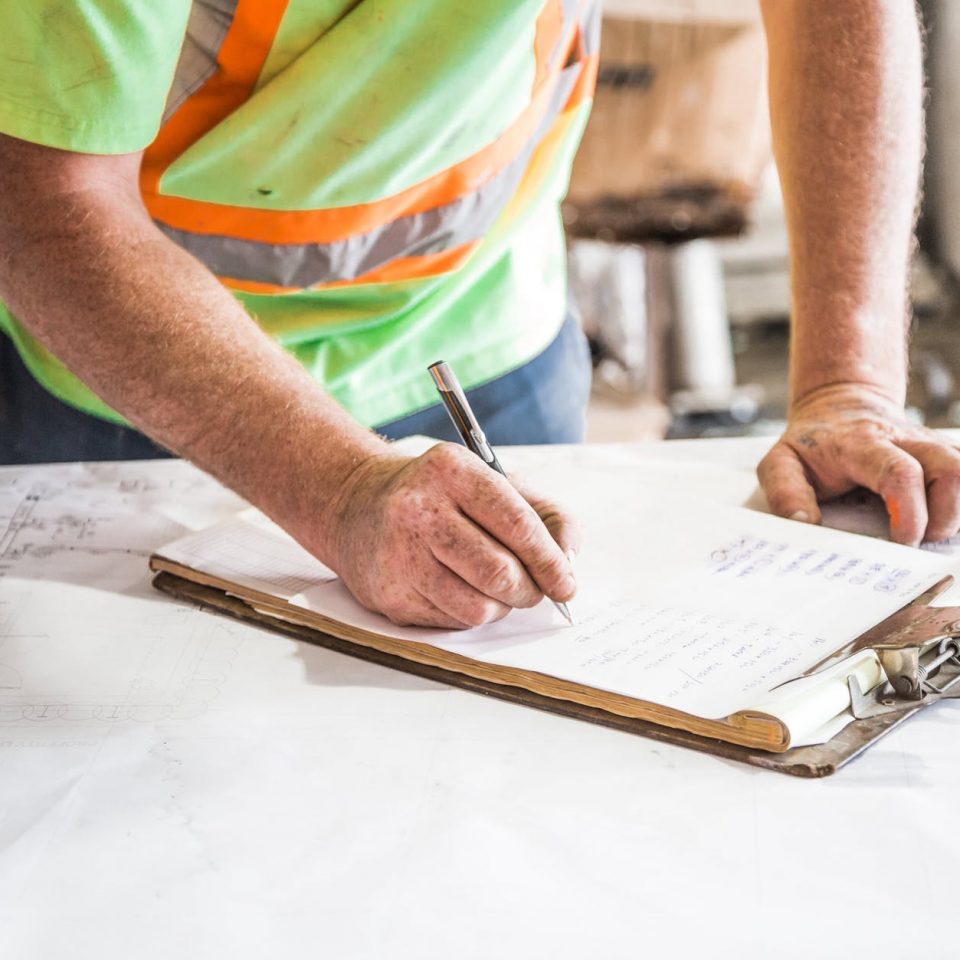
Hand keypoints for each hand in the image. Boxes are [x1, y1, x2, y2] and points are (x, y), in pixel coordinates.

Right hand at [321, 443, 579, 627]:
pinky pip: (452, 622)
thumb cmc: (442, 497)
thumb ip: (546, 516)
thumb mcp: (495, 483)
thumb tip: (568, 563)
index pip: (517, 525)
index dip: (550, 562)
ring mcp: (398, 554)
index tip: (566, 583)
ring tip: (495, 588)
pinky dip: (470, 613)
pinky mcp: (389, 594)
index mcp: (453, 470)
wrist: (358, 505)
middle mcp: (419, 508)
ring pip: (478, 608)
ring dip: (501, 607)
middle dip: (529, 591)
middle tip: (534, 590)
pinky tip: (458, 589)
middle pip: (499, 573)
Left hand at [757, 384, 959, 545]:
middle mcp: (906, 440)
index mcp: (862, 445)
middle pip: (951, 469)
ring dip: (959, 509)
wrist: (839, 407)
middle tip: (918, 542)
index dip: (910, 509)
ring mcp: (931, 445)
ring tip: (933, 532)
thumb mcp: (780, 463)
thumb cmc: (811, 445)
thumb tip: (805, 524)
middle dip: (945, 516)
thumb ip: (786, 492)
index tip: (904, 540)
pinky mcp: (945, 455)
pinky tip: (944, 519)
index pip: (899, 472)